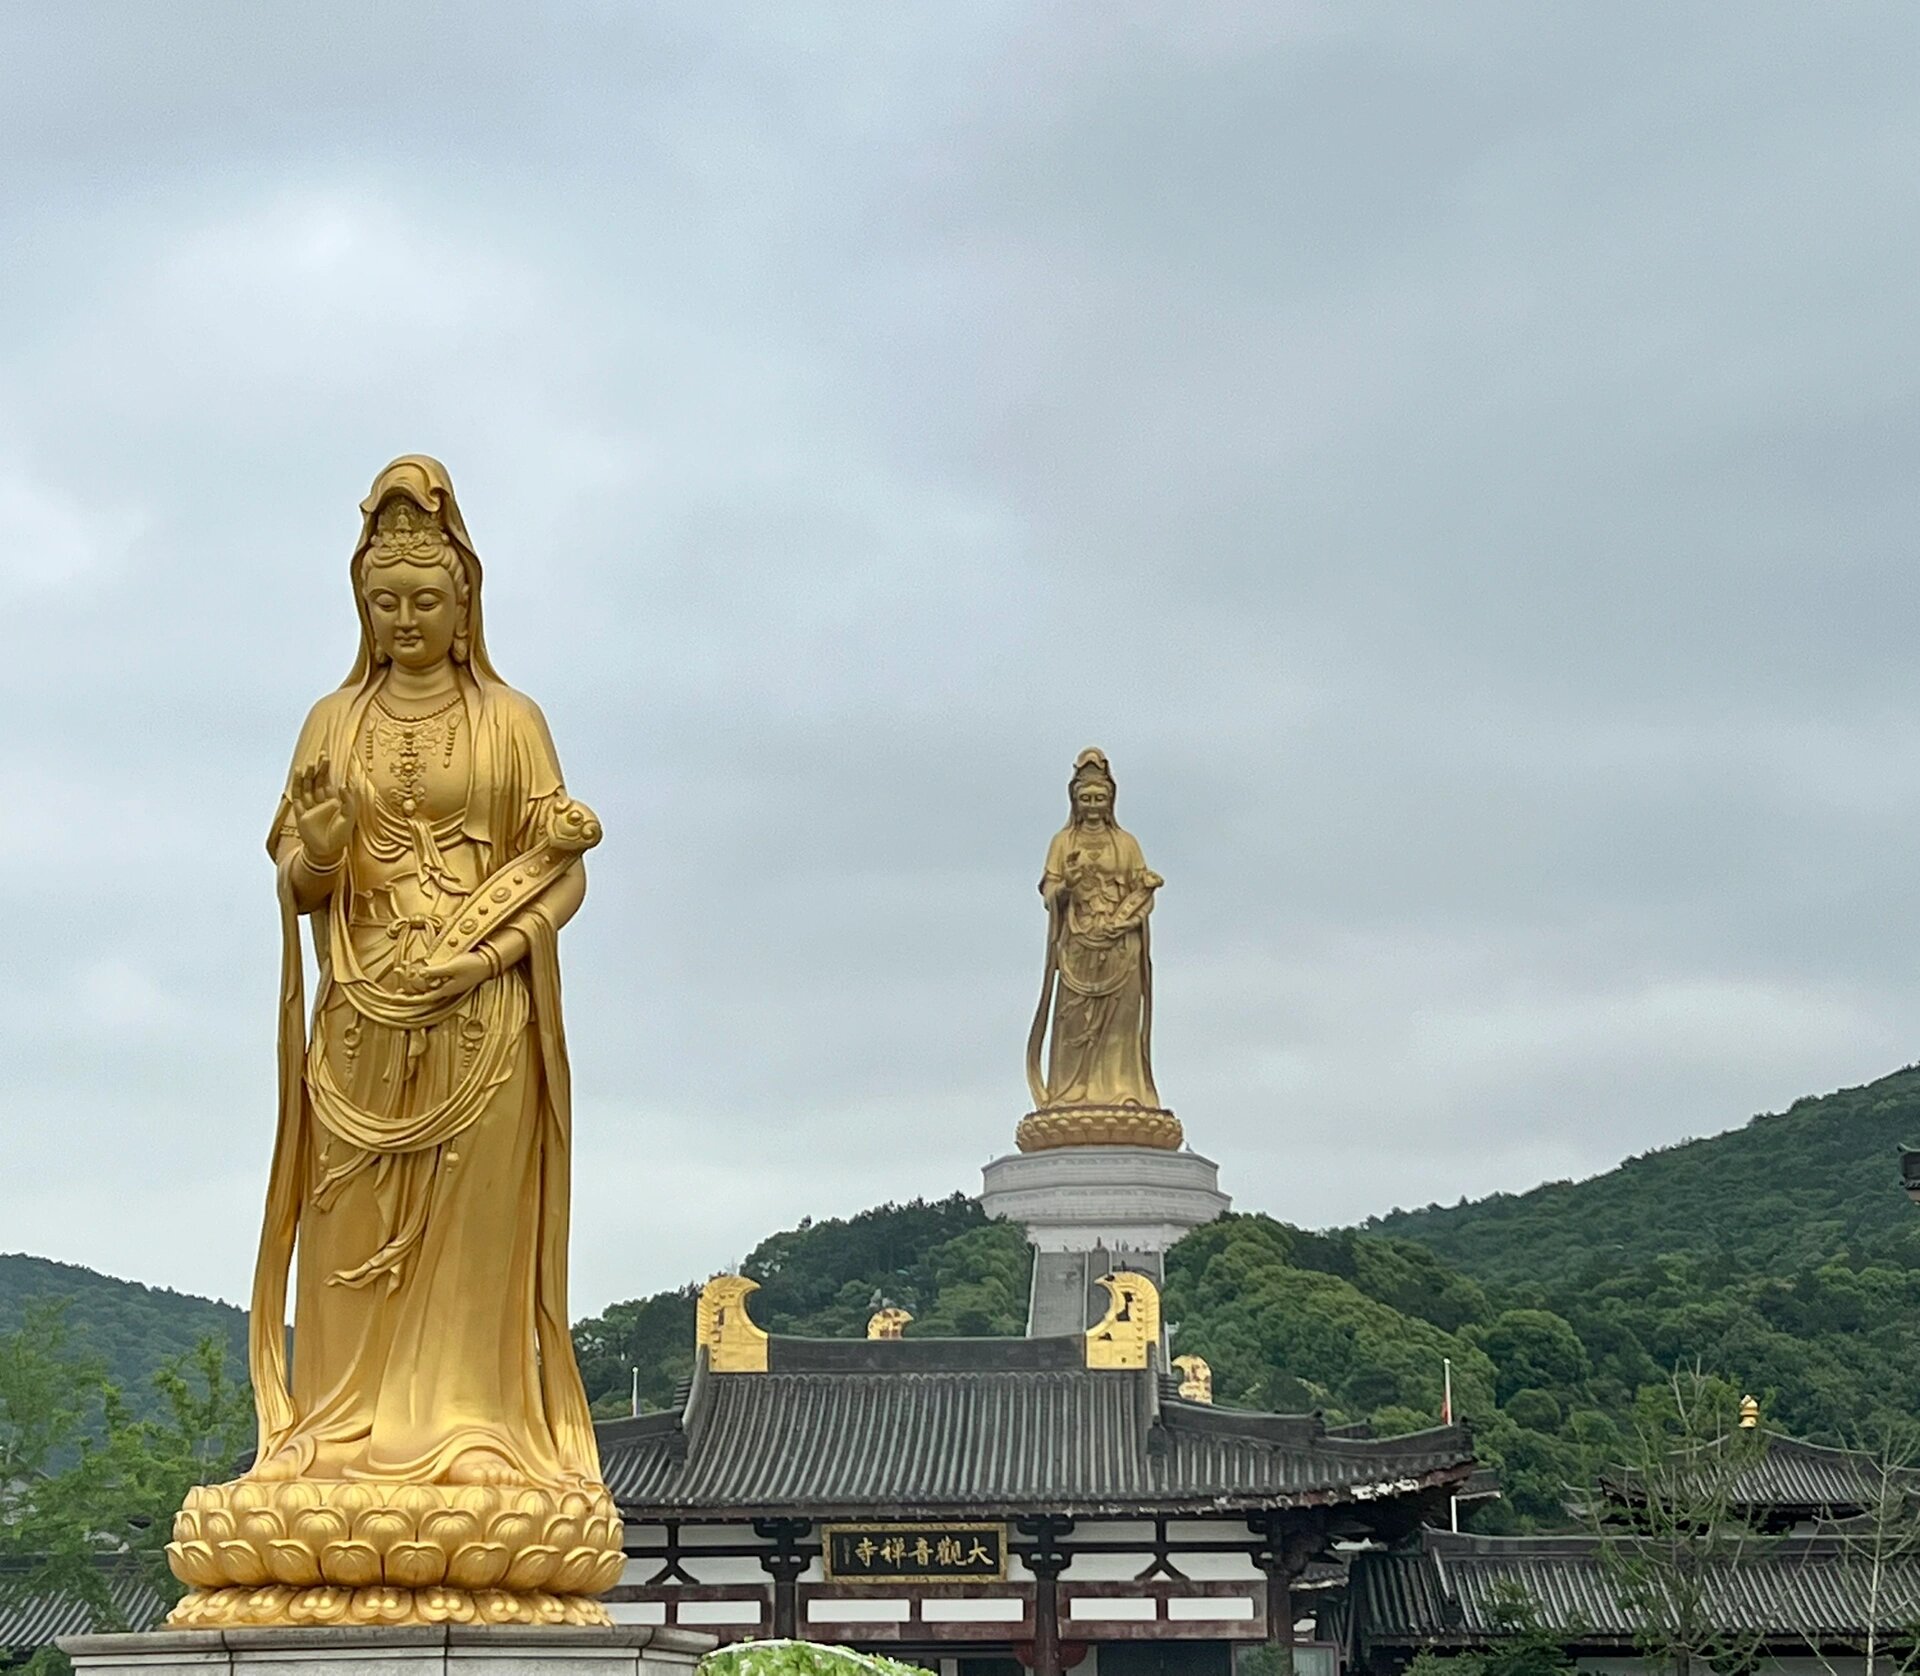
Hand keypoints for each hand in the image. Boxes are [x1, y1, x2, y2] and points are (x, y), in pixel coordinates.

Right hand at [291, 753, 358, 871]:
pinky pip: (298, 797)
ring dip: (307, 776)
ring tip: (308, 764)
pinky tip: (298, 775)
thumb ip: (348, 800)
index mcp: (333, 801)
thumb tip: (343, 783)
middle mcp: (321, 802)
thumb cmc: (341, 835)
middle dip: (318, 769)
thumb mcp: (350, 816)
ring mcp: (310, 807)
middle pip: (317, 782)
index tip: (326, 757)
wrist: (328, 851)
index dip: (326, 770)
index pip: (328, 781)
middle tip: (320, 757)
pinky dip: (297, 786)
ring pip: (307, 787)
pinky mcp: (301, 814)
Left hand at [392, 951, 490, 999]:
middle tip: (397, 992)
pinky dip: (424, 976)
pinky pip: (434, 979)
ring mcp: (448, 983)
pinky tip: (418, 971)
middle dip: (410, 991)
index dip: (409, 999)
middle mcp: (445, 988)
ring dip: (415, 983)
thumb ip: (437, 970)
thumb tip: (421, 973)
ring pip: (428, 986)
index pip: (423, 997)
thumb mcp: (453, 966)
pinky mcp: (450, 976)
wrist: (487, 962)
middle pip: (424, 993)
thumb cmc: (472, 965)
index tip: (396, 999)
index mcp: (445, 990)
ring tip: (403, 978)